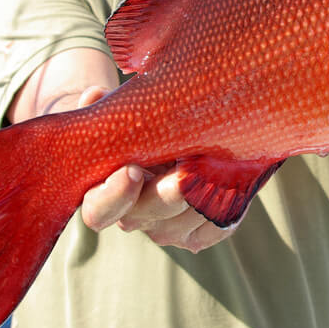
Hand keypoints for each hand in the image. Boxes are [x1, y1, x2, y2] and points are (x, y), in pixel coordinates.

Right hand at [75, 86, 238, 252]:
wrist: (181, 136)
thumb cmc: (143, 124)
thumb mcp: (125, 113)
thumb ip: (106, 107)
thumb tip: (95, 95)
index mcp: (104, 191)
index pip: (98, 211)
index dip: (113, 196)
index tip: (131, 170)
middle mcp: (133, 216)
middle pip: (144, 218)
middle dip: (166, 195)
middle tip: (186, 169)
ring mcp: (166, 228)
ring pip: (180, 224)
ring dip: (200, 194)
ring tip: (216, 160)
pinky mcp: (198, 232)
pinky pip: (212, 229)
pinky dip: (224, 205)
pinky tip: (232, 176)